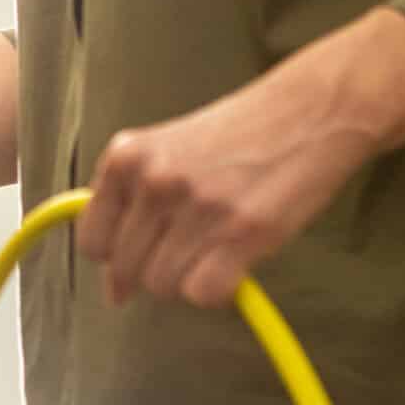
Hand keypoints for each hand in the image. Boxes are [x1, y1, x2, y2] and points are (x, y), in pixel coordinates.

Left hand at [76, 8, 404, 307]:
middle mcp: (154, 182)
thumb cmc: (239, 134)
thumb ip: (132, 203)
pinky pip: (203, 294)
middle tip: (191, 248)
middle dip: (153, 272)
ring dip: (188, 281)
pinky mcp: (242, 232)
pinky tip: (235, 264)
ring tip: (216, 247)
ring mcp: (197, 208)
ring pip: (163, 286)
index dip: (115, 257)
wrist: (313, 109)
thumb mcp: (166, 149)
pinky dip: (218, 290)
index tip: (139, 253)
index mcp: (126, 159)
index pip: (92, 241)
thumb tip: (112, 287)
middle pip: (126, 270)